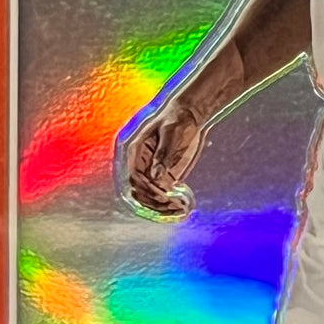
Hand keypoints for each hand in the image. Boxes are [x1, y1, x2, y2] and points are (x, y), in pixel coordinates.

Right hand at [123, 99, 205, 219]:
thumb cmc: (177, 119)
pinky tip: (182, 206)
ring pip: (149, 195)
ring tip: (178, 208)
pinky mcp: (164, 175)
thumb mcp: (170, 133)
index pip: (134, 176)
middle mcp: (141, 163)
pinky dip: (169, 202)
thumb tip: (155, 177)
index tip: (162, 195)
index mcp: (136, 151)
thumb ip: (163, 155)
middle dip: (153, 200)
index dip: (146, 188)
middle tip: (172, 205)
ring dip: (161, 205)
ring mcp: (152, 171)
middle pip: (139, 190)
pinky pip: (161, 193)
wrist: (189, 115)